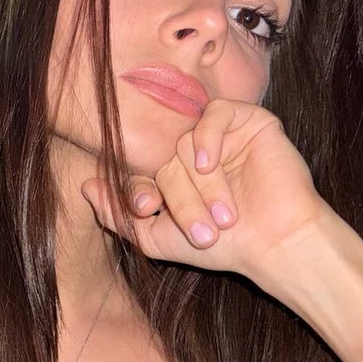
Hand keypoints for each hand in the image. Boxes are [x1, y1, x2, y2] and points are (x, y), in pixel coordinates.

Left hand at [81, 98, 333, 282]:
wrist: (277, 245)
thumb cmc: (225, 247)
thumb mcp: (158, 240)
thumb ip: (119, 216)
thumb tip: (85, 186)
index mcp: (171, 177)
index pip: (139, 172)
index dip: (136, 189)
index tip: (147, 209)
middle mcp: (192, 154)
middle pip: (163, 161)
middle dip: (180, 199)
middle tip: (202, 233)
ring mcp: (219, 136)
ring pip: (185, 143)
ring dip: (202, 185)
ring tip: (224, 216)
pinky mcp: (249, 121)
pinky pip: (214, 114)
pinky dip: (206, 138)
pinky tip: (210, 163)